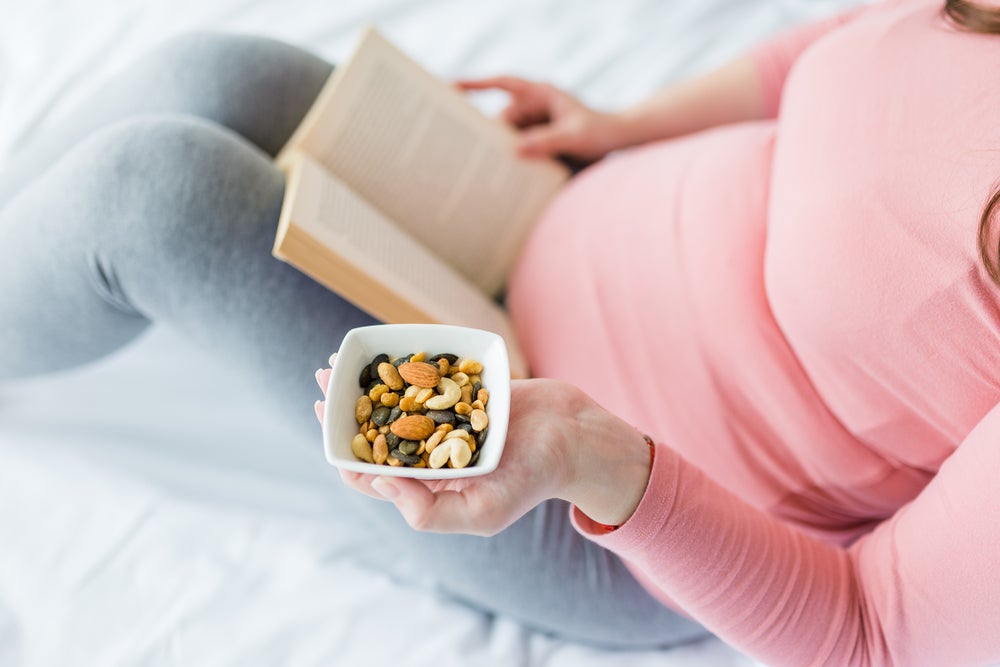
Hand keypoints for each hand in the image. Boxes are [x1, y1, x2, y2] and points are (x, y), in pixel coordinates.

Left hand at [314, 363, 652, 535]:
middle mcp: (433, 453)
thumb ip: (429, 511)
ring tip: (341, 361)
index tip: (323, 417)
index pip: (373, 472)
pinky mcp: (466, 392)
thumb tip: (380, 485)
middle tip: (324, 377)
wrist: (577, 437)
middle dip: (347, 408)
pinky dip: (406, 364)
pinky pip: (430, 378)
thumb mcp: (483, 512)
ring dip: (368, 383)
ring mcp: (448, 420)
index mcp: (430, 485)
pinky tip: (386, 349)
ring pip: (397, 401)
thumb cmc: (534, 480)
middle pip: (378, 430)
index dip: (343, 448)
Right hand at [458, 76, 624, 163]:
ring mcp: (536, 126)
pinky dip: (515, 164)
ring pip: (510, 139)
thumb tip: (516, 149)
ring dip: (503, 154)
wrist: (621, 143)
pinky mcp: (540, 144)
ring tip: (488, 170)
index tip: (452, 87)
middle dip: (490, 135)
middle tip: (472, 152)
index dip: (476, 84)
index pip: (503, 84)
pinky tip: (507, 179)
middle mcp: (535, 108)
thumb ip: (548, 141)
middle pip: (503, 120)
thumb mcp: (576, 136)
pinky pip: (520, 152)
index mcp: (541, 94)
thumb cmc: (603, 132)